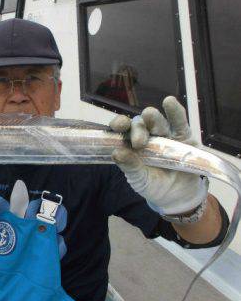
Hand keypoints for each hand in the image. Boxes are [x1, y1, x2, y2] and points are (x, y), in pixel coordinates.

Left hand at [109, 96, 207, 214]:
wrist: (178, 197)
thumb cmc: (153, 186)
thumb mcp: (140, 179)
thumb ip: (130, 167)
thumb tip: (116, 153)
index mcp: (131, 144)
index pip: (123, 130)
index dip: (119, 124)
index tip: (116, 126)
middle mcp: (147, 136)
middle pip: (140, 125)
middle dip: (138, 130)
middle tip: (139, 143)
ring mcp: (166, 135)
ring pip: (158, 122)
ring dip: (154, 118)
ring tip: (149, 115)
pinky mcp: (184, 137)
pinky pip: (180, 124)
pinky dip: (175, 113)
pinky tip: (169, 103)